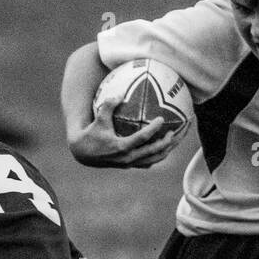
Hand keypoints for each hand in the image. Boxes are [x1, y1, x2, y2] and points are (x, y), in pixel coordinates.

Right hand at [68, 100, 184, 168]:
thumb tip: (121, 93)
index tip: (161, 119)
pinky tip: (165, 146)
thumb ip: (109, 104)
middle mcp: (127, 158)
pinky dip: (158, 155)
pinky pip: (148, 161)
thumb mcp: (99, 118)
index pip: (141, 138)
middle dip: (167, 143)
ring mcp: (129, 163)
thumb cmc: (91, 133)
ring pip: (153, 159)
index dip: (153, 129)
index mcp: (121, 147)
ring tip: (175, 140)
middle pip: (153, 152)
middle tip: (175, 131)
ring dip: (166, 150)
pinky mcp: (129, 165)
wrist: (83, 153)